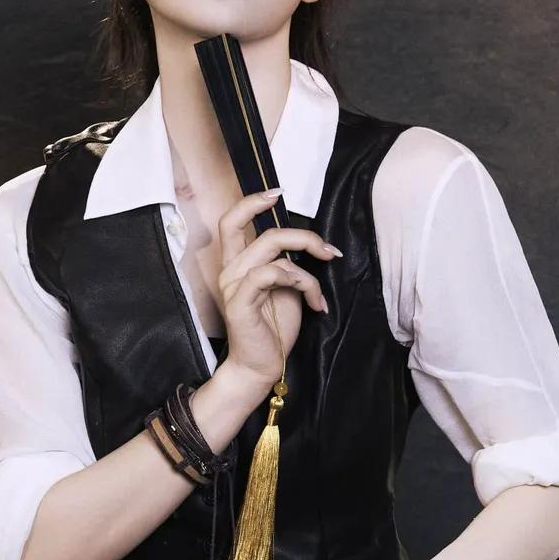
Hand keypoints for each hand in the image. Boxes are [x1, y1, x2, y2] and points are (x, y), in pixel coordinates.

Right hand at [217, 186, 341, 392]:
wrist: (261, 366)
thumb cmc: (273, 327)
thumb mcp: (286, 288)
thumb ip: (288, 264)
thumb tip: (311, 245)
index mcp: (237, 264)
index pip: (232, 221)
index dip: (252, 201)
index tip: (278, 193)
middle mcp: (230, 270)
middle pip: (266, 234)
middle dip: (304, 237)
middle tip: (328, 252)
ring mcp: (233, 286)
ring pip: (274, 253)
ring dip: (308, 272)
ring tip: (319, 296)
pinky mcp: (239, 302)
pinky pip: (271, 275)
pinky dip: (300, 283)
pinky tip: (314, 303)